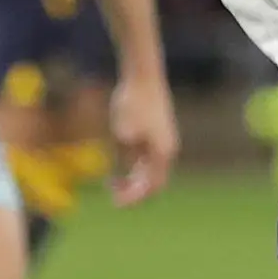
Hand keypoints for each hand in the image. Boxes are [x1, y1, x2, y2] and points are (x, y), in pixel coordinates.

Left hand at [105, 68, 179, 207]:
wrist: (144, 76)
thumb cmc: (133, 101)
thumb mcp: (123, 127)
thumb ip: (125, 148)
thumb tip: (126, 158)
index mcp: (162, 152)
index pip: (152, 186)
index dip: (134, 197)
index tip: (115, 202)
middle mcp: (167, 150)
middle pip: (154, 182)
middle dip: (134, 192)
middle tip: (112, 193)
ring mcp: (163, 142)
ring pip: (150, 171)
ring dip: (133, 180)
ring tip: (111, 181)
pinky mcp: (157, 135)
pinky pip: (147, 160)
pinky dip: (135, 168)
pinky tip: (117, 165)